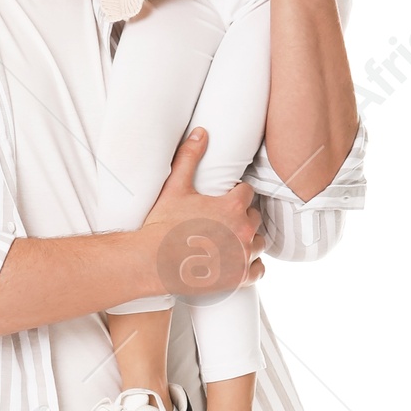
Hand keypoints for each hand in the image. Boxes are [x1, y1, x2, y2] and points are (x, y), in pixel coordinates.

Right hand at [139, 128, 263, 298]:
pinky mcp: (239, 278)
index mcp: (233, 207)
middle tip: (224, 223)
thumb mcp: (175, 188)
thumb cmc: (162, 225)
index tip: (225, 201)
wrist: (152, 263)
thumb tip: (201, 132)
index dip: (235, 196)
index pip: (247, 194)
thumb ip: (190, 158)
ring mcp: (243, 256)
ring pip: (259, 243)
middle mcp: (244, 231)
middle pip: (254, 217)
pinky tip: (238, 262)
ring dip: (248, 241)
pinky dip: (251, 266)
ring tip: (230, 242)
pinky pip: (259, 269)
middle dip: (242, 218)